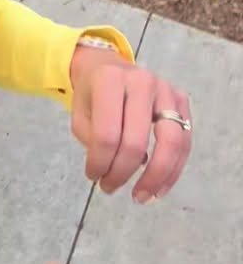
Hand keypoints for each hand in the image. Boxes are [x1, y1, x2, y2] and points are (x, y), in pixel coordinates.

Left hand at [69, 46, 191, 203]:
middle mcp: (141, 82)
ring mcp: (166, 89)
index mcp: (110, 81)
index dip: (100, 163)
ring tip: (142, 197)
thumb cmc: (92, 94)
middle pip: (137, 141)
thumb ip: (93, 140)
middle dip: (122, 173)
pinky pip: (184, 141)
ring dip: (156, 177)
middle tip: (109, 188)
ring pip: (171, 143)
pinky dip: (173, 169)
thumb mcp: (79, 112)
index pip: (107, 134)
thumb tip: (119, 171)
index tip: (92, 176)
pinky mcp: (181, 100)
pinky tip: (160, 187)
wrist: (107, 66)